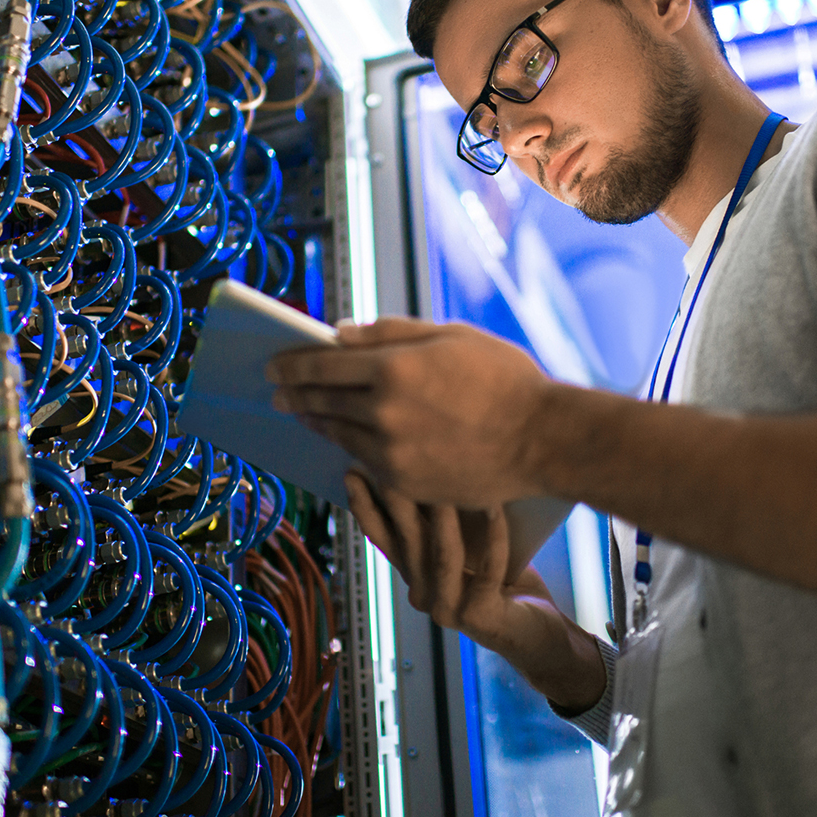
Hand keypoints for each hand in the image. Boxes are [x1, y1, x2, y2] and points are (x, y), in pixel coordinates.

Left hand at [267, 317, 551, 506]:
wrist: (542, 439)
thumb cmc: (504, 378)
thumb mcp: (451, 336)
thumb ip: (390, 333)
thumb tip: (340, 333)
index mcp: (393, 367)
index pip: (322, 364)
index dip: (292, 363)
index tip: (273, 365)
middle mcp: (384, 412)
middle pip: (322, 401)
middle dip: (294, 393)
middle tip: (276, 391)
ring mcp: (393, 453)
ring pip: (338, 435)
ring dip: (317, 421)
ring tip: (305, 414)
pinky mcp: (406, 483)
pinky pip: (365, 462)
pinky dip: (349, 447)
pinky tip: (344, 440)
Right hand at [346, 471, 605, 712]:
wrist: (539, 635)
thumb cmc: (506, 583)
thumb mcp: (470, 547)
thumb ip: (448, 523)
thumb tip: (436, 469)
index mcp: (416, 577)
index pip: (383, 539)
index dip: (366, 507)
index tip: (353, 471)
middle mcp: (423, 596)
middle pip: (408, 542)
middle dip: (400, 499)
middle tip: (395, 462)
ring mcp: (448, 610)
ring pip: (443, 555)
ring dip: (446, 514)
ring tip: (449, 477)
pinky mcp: (480, 617)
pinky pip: (488, 571)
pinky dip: (495, 537)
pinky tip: (497, 508)